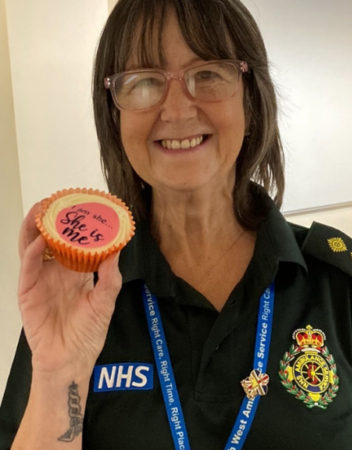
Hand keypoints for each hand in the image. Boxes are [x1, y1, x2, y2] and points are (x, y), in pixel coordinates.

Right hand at [18, 203, 121, 374]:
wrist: (71, 359)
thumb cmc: (88, 332)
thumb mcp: (105, 301)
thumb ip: (110, 277)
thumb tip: (117, 251)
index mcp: (76, 272)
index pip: (73, 242)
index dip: (75, 224)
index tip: (82, 204)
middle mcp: (56, 272)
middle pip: (49, 239)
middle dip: (51, 219)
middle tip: (57, 198)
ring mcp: (40, 281)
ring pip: (33, 248)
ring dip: (35, 228)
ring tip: (41, 209)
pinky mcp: (28, 293)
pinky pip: (27, 269)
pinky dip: (30, 253)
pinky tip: (37, 241)